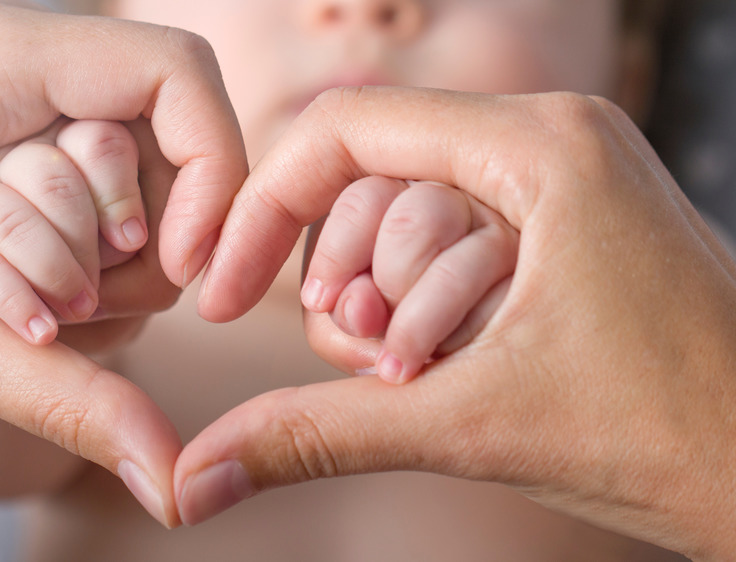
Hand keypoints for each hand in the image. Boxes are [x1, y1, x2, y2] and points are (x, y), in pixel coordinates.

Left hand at [0, 0, 246, 527]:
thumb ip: (72, 401)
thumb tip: (176, 488)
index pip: (174, 73)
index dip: (213, 170)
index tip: (188, 270)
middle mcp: (13, 50)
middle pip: (165, 137)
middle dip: (134, 241)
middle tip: (61, 303)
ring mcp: (22, 88)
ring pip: (143, 176)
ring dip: (100, 261)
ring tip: (15, 295)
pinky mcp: (27, 129)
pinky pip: (112, 194)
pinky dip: (88, 259)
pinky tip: (20, 287)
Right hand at [181, 87, 735, 557]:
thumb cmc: (669, 436)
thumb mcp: (465, 424)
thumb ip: (314, 435)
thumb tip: (197, 476)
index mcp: (537, 147)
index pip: (345, 129)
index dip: (265, 207)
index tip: (224, 290)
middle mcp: (551, 137)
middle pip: (369, 177)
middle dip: (343, 277)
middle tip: (364, 362)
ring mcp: (562, 177)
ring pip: (405, 213)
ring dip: (385, 302)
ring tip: (413, 373)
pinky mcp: (564, 221)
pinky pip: (450, 238)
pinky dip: (422, 303)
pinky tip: (439, 364)